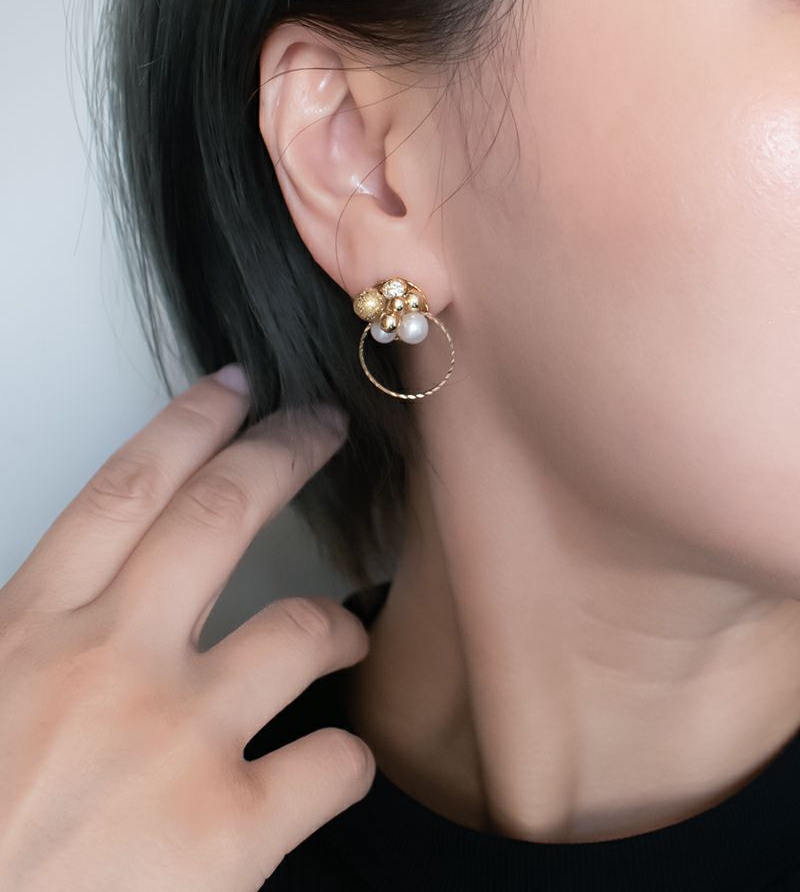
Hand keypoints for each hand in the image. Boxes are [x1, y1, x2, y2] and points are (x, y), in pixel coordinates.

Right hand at [0, 369, 374, 890]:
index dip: (188, 425)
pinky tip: (331, 766)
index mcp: (33, 633)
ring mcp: (179, 740)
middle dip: (284, 454)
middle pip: (220, 516)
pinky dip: (346, 759)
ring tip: (343, 633)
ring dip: (336, 624)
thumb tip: (72, 600)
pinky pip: (333, 762)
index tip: (232, 390)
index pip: (125, 490)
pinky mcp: (229, 833)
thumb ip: (27, 638)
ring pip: (300, 628)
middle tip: (322, 429)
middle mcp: (113, 665)